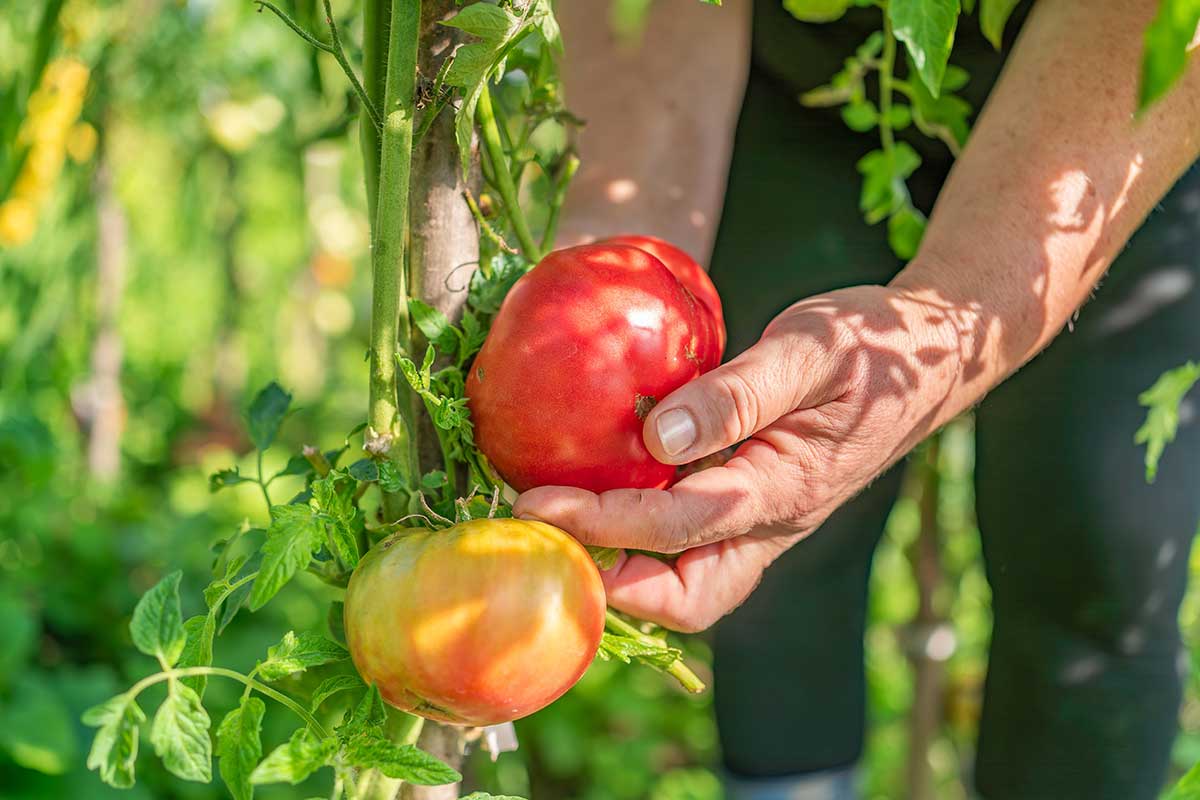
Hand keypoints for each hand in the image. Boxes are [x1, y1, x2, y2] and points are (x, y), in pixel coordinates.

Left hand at [514, 284, 961, 630]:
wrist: (931, 358)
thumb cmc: (874, 346)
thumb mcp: (809, 347)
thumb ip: (737, 393)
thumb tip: (656, 433)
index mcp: (787, 488)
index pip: (681, 526)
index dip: (605, 523)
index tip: (537, 504)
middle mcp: (775, 524)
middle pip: (689, 599)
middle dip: (613, 589)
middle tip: (545, 545)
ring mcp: (768, 523)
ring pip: (691, 582)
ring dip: (624, 570)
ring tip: (557, 528)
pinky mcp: (758, 506)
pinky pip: (695, 545)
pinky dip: (643, 538)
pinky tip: (600, 493)